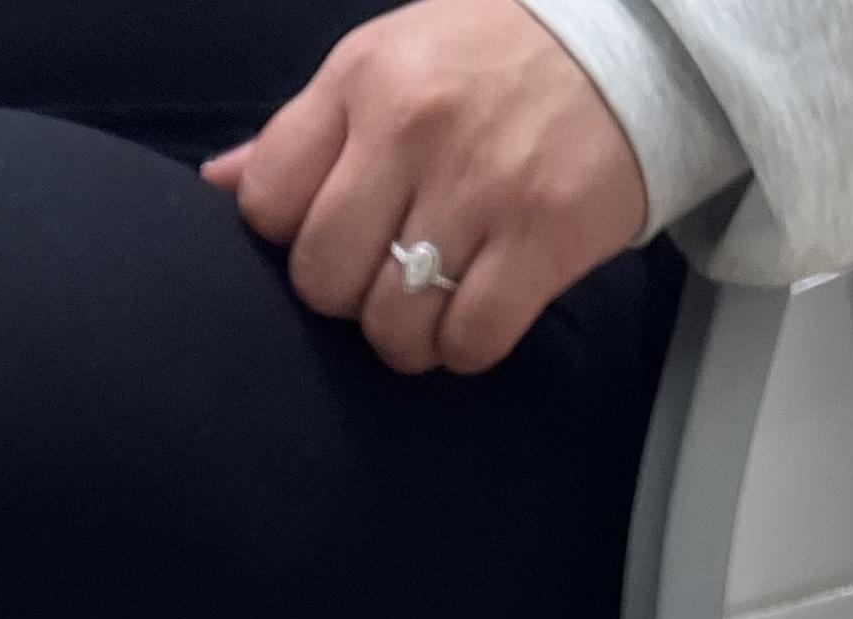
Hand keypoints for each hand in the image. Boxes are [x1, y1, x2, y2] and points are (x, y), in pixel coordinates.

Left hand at [204, 0, 647, 378]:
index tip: (332, 229)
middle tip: (383, 273)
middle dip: (345, 295)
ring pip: (391, 324)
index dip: (289, 236)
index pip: (267, 201)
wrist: (634, 38)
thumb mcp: (390, 61)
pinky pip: (469, 341)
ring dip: (405, 334)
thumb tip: (219, 185)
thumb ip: (306, 129)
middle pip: (323, 278)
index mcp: (364, 78)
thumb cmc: (495, 57)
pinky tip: (478, 311)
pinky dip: (464, 347)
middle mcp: (414, 128)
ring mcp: (481, 186)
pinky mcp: (545, 237)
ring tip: (434, 299)